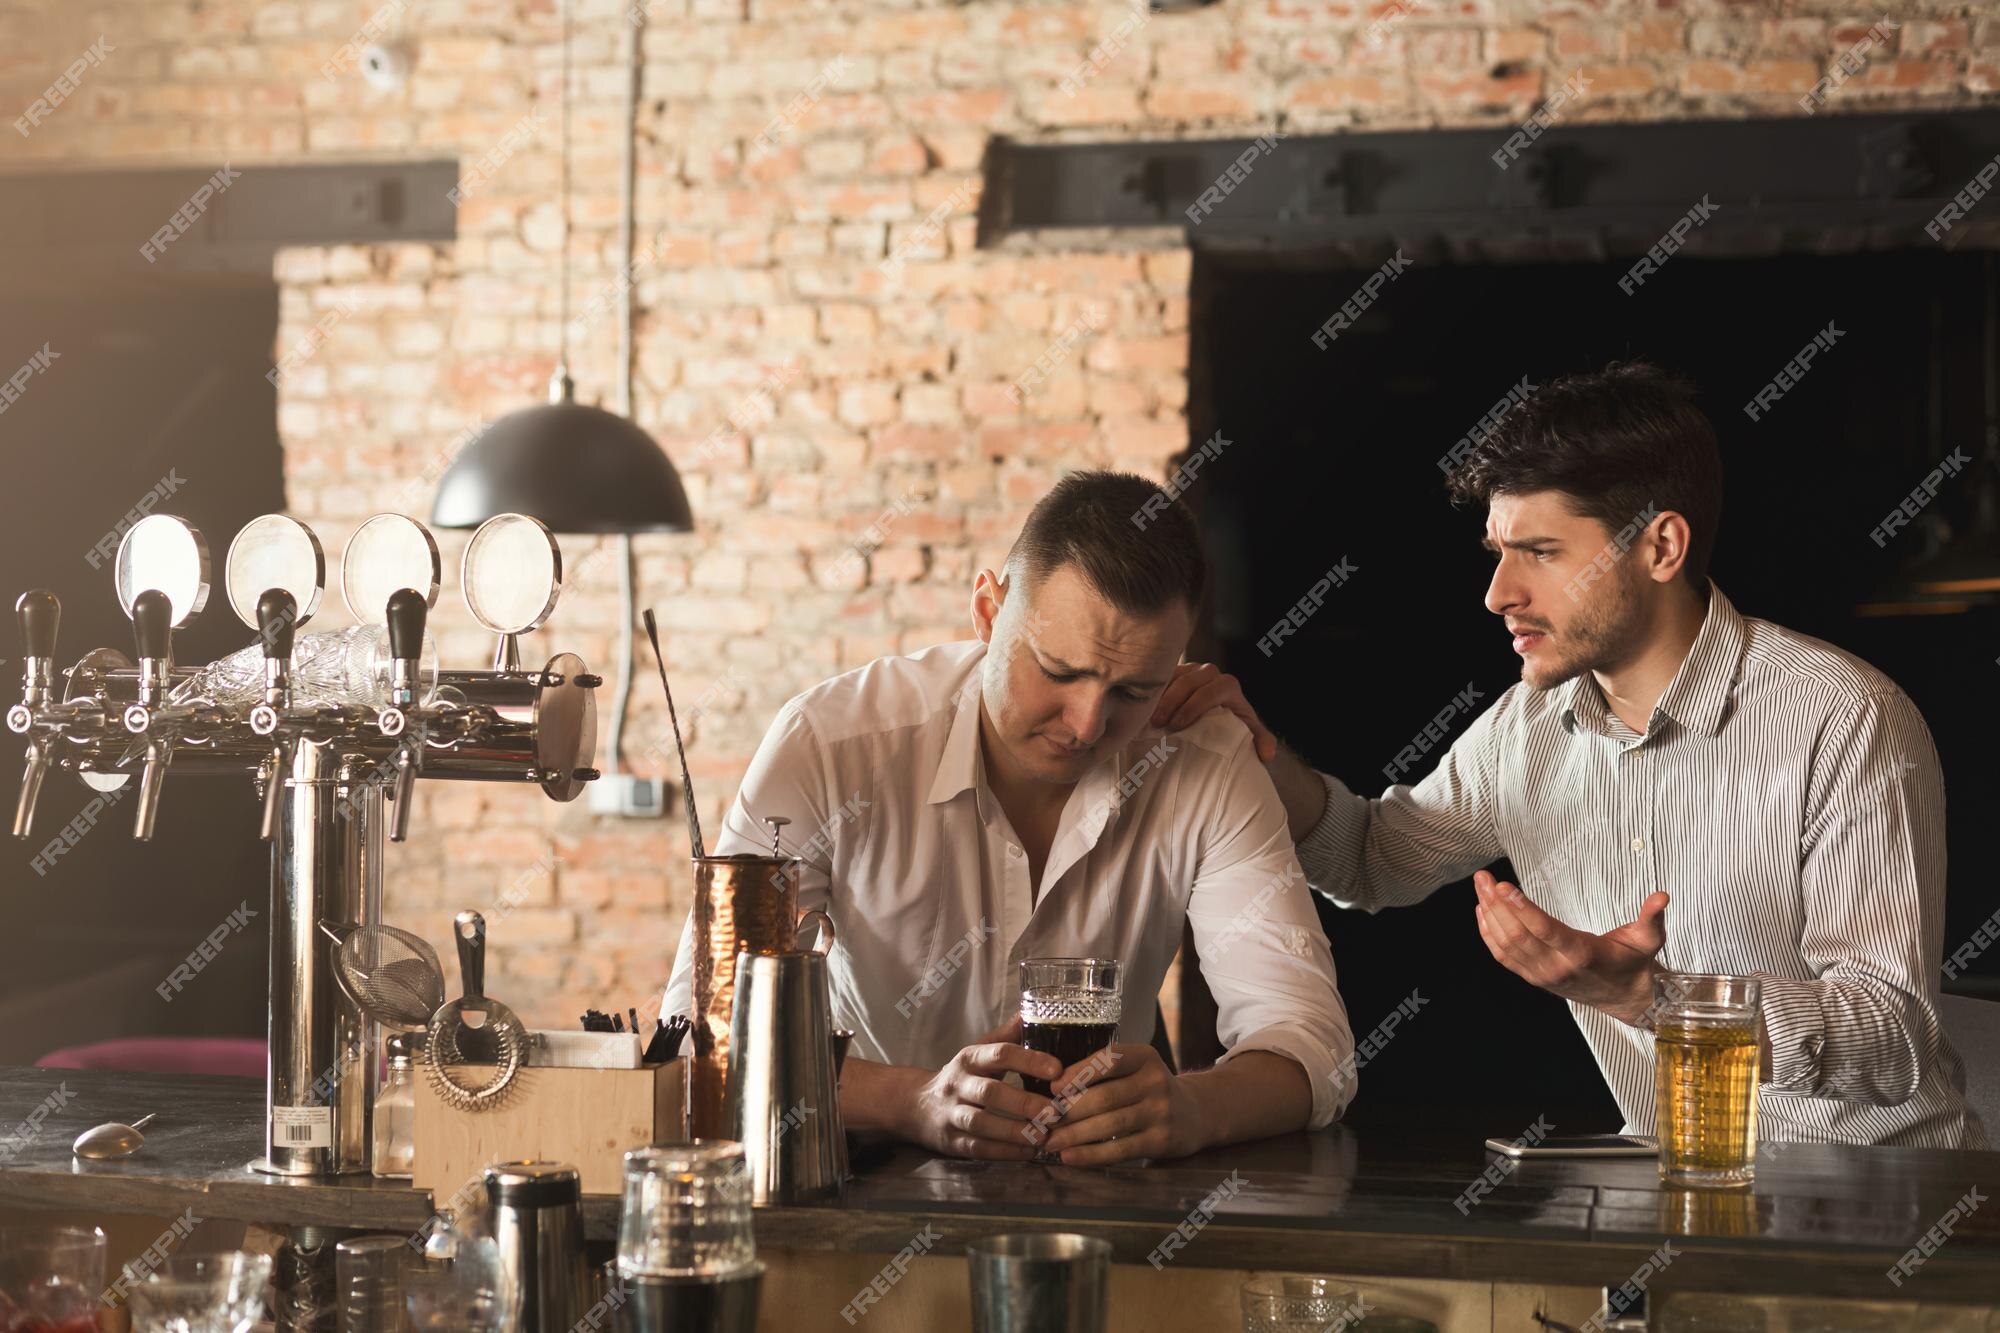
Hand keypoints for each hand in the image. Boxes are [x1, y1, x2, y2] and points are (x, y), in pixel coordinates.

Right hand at [898, 1017, 1060, 1160]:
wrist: (914, 1105)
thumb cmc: (959, 1077)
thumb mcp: (977, 1052)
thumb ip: (1005, 1037)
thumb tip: (1031, 1012)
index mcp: (969, 1058)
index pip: (999, 1054)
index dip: (1029, 1060)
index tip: (1057, 1069)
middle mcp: (958, 1084)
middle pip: (990, 1092)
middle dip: (1023, 1102)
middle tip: (1054, 1111)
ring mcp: (952, 1114)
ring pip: (982, 1123)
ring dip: (1014, 1131)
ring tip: (1044, 1135)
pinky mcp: (952, 1141)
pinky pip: (978, 1147)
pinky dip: (1004, 1152)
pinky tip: (1028, 1152)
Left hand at [1036, 1044, 1208, 1165]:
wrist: (1197, 1113)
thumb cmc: (1150, 1089)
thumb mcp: (1136, 1068)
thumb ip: (1104, 1071)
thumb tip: (1050, 1086)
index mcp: (1144, 1056)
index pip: (1108, 1060)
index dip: (1078, 1073)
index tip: (1052, 1086)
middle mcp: (1155, 1081)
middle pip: (1104, 1096)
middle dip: (1068, 1110)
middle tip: (1041, 1120)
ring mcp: (1160, 1112)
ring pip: (1109, 1124)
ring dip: (1074, 1134)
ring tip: (1049, 1141)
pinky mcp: (1161, 1141)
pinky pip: (1120, 1149)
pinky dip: (1091, 1155)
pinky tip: (1070, 1157)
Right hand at [1150, 663, 1277, 762]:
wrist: (1213, 719)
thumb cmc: (1230, 728)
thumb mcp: (1245, 734)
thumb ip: (1260, 740)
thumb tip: (1266, 755)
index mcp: (1228, 686)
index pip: (1214, 689)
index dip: (1196, 705)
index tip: (1179, 725)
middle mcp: (1209, 674)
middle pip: (1190, 680)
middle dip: (1174, 700)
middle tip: (1159, 722)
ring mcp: (1189, 669)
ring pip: (1173, 674)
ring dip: (1159, 694)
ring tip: (1147, 716)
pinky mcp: (1172, 671)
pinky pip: (1160, 674)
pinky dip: (1151, 688)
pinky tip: (1140, 706)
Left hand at [1472, 869, 1668, 1026]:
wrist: (1626, 997)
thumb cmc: (1634, 962)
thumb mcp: (1649, 939)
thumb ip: (1652, 917)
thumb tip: (1661, 896)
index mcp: (1581, 954)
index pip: (1544, 931)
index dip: (1521, 908)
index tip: (1504, 887)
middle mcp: (1557, 967)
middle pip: (1517, 935)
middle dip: (1496, 904)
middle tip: (1484, 878)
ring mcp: (1542, 975)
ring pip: (1506, 945)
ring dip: (1489, 914)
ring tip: (1480, 887)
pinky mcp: (1533, 977)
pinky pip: (1503, 957)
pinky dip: (1488, 934)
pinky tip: (1482, 911)